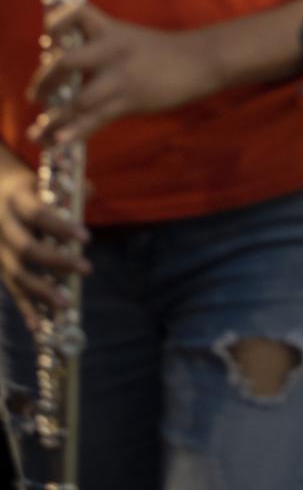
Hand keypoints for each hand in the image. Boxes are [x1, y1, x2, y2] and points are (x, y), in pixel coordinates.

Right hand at [0, 159, 89, 332]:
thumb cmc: (26, 187)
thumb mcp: (41, 181)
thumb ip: (65, 190)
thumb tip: (89, 192)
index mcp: (14, 200)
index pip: (38, 214)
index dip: (61, 227)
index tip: (87, 237)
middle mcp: (2, 226)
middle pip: (27, 248)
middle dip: (57, 261)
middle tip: (87, 269)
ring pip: (16, 274)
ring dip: (41, 291)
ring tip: (66, 304)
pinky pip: (10, 289)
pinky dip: (24, 308)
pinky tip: (38, 326)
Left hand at [27, 4, 220, 146]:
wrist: (202, 60)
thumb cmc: (167, 51)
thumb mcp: (132, 39)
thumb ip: (104, 48)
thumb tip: (74, 69)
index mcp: (113, 30)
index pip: (78, 15)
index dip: (58, 22)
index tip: (47, 36)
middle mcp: (113, 50)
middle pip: (67, 62)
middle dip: (45, 81)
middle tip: (35, 95)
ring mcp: (121, 76)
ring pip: (78, 100)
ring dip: (54, 119)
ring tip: (39, 133)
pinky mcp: (131, 99)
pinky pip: (96, 119)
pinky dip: (75, 132)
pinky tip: (60, 141)